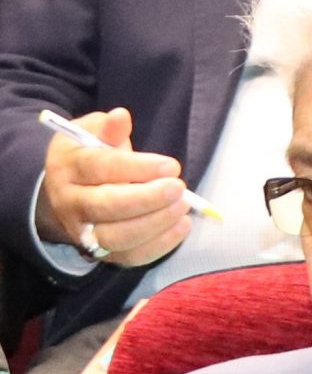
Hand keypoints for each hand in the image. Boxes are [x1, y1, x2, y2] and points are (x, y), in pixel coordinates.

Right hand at [37, 107, 192, 265]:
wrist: (71, 190)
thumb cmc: (90, 154)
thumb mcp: (93, 133)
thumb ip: (108, 128)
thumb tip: (121, 117)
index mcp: (68, 167)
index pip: (100, 167)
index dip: (137, 168)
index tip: (171, 166)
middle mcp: (70, 202)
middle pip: (105, 206)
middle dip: (147, 199)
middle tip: (179, 188)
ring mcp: (83, 232)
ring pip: (117, 237)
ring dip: (155, 224)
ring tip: (183, 206)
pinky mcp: (103, 252)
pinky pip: (131, 256)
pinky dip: (160, 245)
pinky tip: (182, 225)